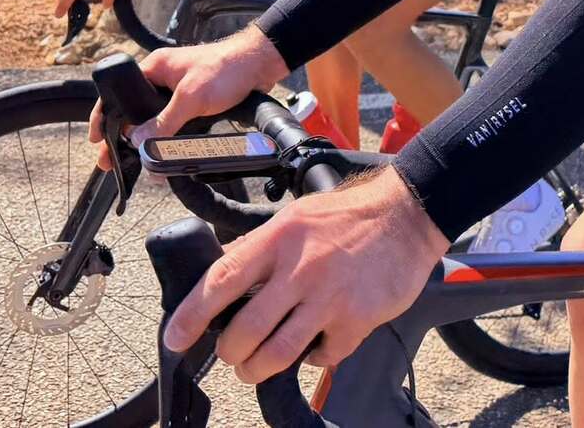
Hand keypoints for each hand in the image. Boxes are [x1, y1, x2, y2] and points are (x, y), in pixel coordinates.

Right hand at [85, 30, 287, 170]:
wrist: (261, 64)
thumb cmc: (227, 68)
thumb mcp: (192, 97)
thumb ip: (164, 120)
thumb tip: (138, 142)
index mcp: (155, 68)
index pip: (119, 91)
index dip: (105, 116)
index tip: (96, 140)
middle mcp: (163, 78)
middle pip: (134, 110)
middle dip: (123, 136)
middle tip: (112, 161)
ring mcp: (178, 90)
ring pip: (154, 119)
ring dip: (146, 139)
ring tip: (134, 163)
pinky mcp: (194, 102)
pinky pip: (173, 123)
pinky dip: (166, 138)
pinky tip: (163, 154)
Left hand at [163, 167, 449, 379]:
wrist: (407, 215)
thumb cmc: (348, 215)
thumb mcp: (295, 216)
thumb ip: (259, 246)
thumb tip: (221, 274)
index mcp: (278, 238)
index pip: (221, 281)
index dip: (191, 315)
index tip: (176, 338)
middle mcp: (301, 268)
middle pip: (246, 330)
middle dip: (230, 352)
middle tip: (233, 353)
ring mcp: (329, 297)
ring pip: (277, 353)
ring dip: (258, 368)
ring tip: (256, 366)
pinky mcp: (356, 319)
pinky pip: (321, 357)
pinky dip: (311, 359)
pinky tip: (313, 346)